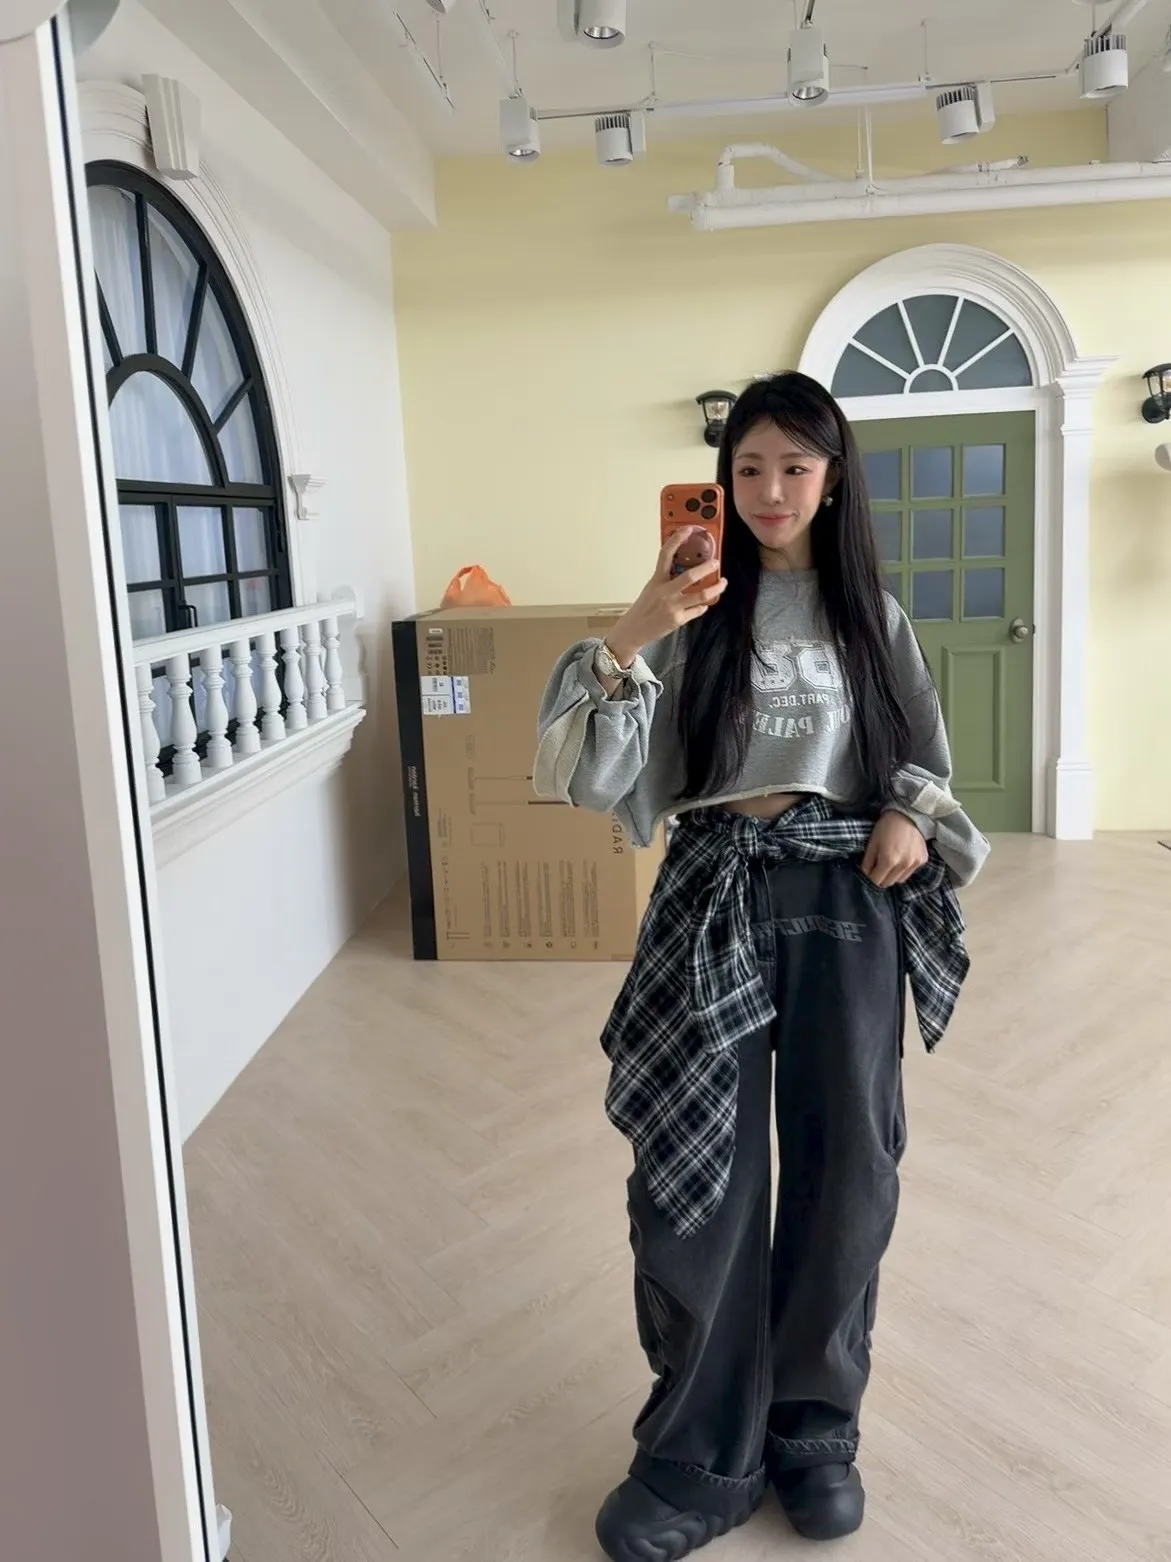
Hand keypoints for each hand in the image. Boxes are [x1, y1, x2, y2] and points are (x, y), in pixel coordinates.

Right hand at [605, 528, 727, 666]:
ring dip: (716, 588)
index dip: (677, 539)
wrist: (633, 630)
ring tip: (723, 583)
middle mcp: (665, 592)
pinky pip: (697, 610)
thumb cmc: (643, 608)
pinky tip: (705, 603)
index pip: (666, 555)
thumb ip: (666, 578)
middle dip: (707, 567)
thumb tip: (682, 567)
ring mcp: (672, 607)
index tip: (688, 529)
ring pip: (701, 595)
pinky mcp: (678, 620)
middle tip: (716, 562)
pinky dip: (704, 606)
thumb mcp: (651, 588)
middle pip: (690, 576)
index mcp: (657, 580)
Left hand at [861, 811, 927, 888]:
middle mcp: (903, 865)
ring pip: (900, 880)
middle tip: (879, 867)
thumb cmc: (887, 826)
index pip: (876, 881)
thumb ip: (868, 861)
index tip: (870, 871)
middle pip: (888, 883)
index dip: (871, 877)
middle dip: (881, 878)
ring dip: (893, 875)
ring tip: (891, 862)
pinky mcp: (922, 860)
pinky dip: (904, 869)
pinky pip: (910, 872)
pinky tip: (902, 857)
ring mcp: (914, 863)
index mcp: (889, 860)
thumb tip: (866, 874)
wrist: (909, 814)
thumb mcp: (872, 842)